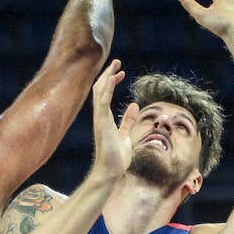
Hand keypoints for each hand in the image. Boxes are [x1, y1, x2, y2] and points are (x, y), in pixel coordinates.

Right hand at [90, 59, 137, 181]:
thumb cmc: (117, 157)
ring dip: (107, 77)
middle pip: (100, 90)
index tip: (121, 72)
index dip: (112, 81)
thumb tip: (134, 106)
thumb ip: (128, 121)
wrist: (111, 172)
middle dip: (108, 74)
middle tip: (117, 62)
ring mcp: (99, 120)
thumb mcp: (126, 135)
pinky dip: (107, 89)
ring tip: (116, 65)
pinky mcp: (102, 124)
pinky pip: (103, 103)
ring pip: (100, 93)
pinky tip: (113, 78)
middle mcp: (100, 117)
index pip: (105, 94)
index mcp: (104, 118)